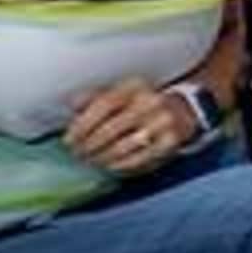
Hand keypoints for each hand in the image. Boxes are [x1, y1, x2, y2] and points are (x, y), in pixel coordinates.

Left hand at [64, 79, 195, 176]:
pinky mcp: (169, 142)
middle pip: (111, 128)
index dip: (82, 124)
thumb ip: (95, 97)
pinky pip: (138, 158)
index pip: (104, 104)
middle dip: (88, 145)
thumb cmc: (142, 104)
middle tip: (77, 154)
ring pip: (123, 146)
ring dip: (101, 157)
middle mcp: (151, 102)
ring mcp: (162, 122)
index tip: (68, 139)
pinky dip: (119, 165)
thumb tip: (73, 103)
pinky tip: (109, 165)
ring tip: (90, 160)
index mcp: (136, 87)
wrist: (182, 111)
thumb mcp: (121, 93)